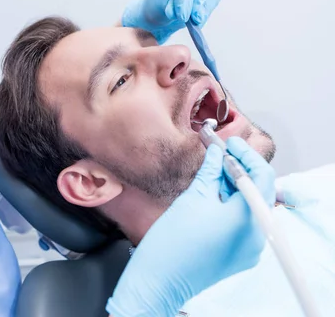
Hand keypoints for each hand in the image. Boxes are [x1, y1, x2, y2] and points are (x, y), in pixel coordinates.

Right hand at [107, 140, 275, 316]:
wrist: (159, 279)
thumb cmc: (173, 242)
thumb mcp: (193, 197)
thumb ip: (211, 170)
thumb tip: (217, 152)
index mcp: (250, 219)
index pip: (262, 176)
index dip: (246, 155)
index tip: (230, 143)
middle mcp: (258, 236)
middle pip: (258, 192)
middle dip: (240, 170)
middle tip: (221, 153)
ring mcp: (250, 249)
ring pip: (250, 207)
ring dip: (235, 187)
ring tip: (215, 171)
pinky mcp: (239, 255)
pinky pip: (243, 223)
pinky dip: (232, 205)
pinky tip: (214, 193)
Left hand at [122, 0, 224, 43]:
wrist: (166, 6)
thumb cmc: (160, 2)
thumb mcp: (159, 4)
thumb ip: (169, 6)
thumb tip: (181, 15)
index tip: (182, 15)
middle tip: (195, 18)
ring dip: (206, 5)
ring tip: (196, 23)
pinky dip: (210, 7)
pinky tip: (201, 18)